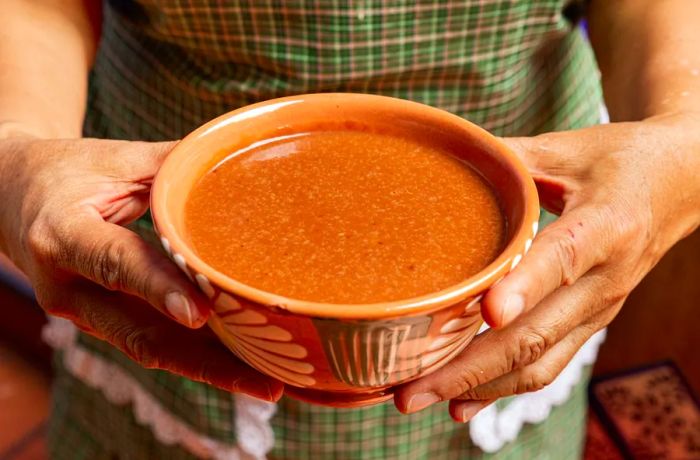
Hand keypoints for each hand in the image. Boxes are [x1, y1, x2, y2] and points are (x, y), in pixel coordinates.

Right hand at [0, 136, 282, 400]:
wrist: (11, 198)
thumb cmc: (67, 174)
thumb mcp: (114, 160)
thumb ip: (171, 166)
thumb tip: (237, 161)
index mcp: (63, 235)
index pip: (116, 264)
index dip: (158, 288)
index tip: (199, 314)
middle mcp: (68, 289)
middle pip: (140, 334)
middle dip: (204, 362)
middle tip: (263, 378)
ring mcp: (84, 314)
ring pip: (151, 349)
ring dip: (208, 371)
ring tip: (265, 384)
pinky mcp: (102, 322)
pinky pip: (152, 342)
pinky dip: (196, 358)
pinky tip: (240, 365)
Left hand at [394, 112, 699, 420]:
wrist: (680, 185)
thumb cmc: (619, 161)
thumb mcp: (567, 148)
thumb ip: (509, 156)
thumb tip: (444, 153)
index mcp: (605, 224)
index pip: (564, 258)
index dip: (526, 286)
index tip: (489, 312)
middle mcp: (605, 277)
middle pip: (538, 333)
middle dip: (470, 366)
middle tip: (410, 388)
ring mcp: (599, 308)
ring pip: (539, 362)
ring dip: (477, 387)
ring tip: (419, 398)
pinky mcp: (590, 323)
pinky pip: (547, 366)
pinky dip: (502, 389)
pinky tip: (462, 402)